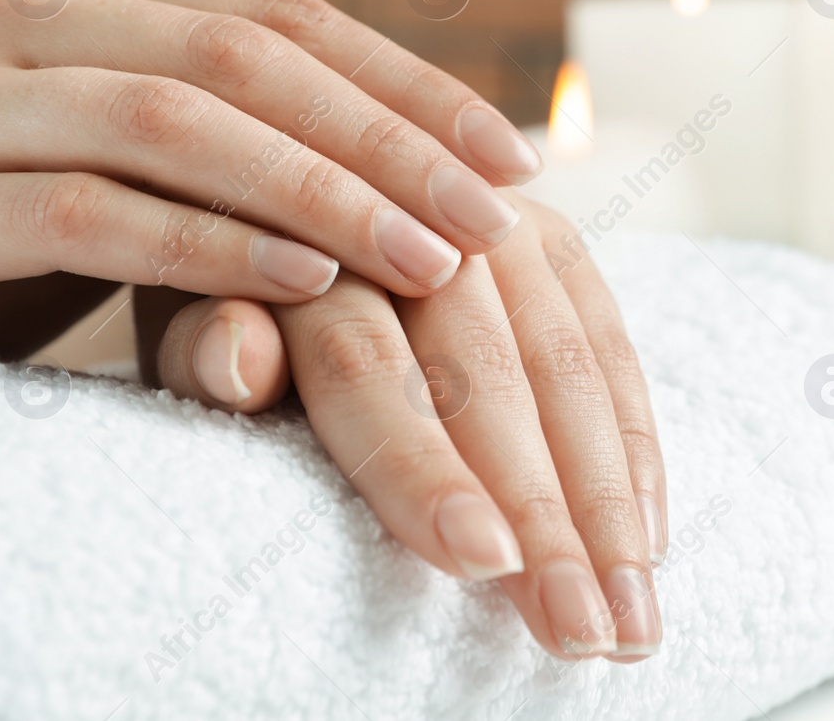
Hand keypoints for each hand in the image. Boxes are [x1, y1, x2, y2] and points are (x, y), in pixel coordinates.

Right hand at [0, 0, 541, 361]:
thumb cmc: (22, 246)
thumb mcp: (149, 169)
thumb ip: (254, 139)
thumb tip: (453, 168)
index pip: (281, 17)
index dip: (410, 83)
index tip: (515, 156)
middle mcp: (3, 11)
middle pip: (239, 58)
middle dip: (384, 140)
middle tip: (491, 218)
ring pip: (171, 123)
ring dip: (318, 193)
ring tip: (427, 259)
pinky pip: (89, 212)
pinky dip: (211, 246)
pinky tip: (307, 282)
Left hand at [139, 197, 668, 661]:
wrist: (291, 201)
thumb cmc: (223, 299)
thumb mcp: (185, 324)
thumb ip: (205, 350)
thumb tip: (238, 358)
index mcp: (305, 242)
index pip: (367, 369)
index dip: (424, 467)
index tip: (482, 563)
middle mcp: (417, 217)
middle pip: (490, 381)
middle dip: (545, 515)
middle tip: (581, 633)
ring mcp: (498, 222)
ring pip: (569, 370)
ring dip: (610, 505)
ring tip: (633, 624)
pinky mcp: (556, 241)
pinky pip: (612, 351)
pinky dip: (635, 451)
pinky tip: (648, 544)